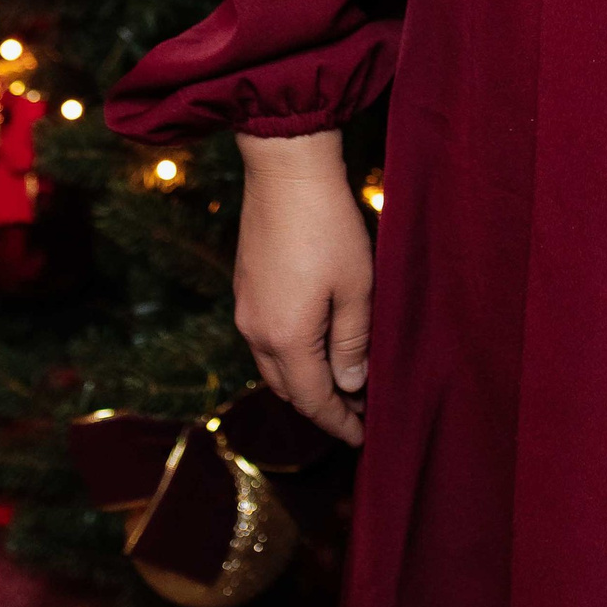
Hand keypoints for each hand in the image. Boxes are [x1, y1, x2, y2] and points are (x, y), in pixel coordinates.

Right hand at [233, 129, 372, 446]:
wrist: (286, 169)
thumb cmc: (329, 226)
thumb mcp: (356, 287)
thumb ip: (352, 342)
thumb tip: (349, 384)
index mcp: (286, 339)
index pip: (313, 400)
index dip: (338, 422)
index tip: (362, 437)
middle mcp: (256, 331)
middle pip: (289, 388)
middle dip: (322, 405)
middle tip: (357, 411)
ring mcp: (246, 308)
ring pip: (273, 365)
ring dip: (305, 379)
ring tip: (341, 381)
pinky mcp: (245, 286)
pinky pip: (265, 339)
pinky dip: (291, 354)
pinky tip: (315, 343)